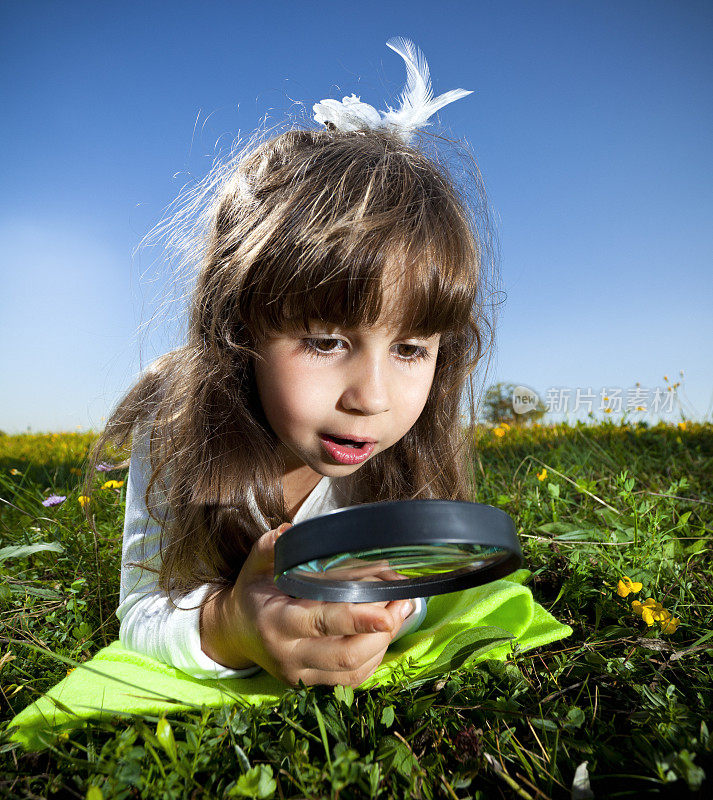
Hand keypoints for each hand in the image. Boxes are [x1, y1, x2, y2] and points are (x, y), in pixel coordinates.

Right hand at [202, 524, 414, 686]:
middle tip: (402, 602)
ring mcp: (301, 674)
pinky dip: (374, 657)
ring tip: (399, 612)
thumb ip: (272, 547)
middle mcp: (289, 655)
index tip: (387, 611)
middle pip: (346, 655)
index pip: (321, 623)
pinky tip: (383, 632)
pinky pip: (351, 679)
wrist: (234, 633)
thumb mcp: (255, 565)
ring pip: (353, 671)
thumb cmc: (252, 592)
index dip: (357, 619)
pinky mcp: (311, 683)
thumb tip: (292, 532)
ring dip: (383, 644)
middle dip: (381, 632)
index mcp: (275, 623)